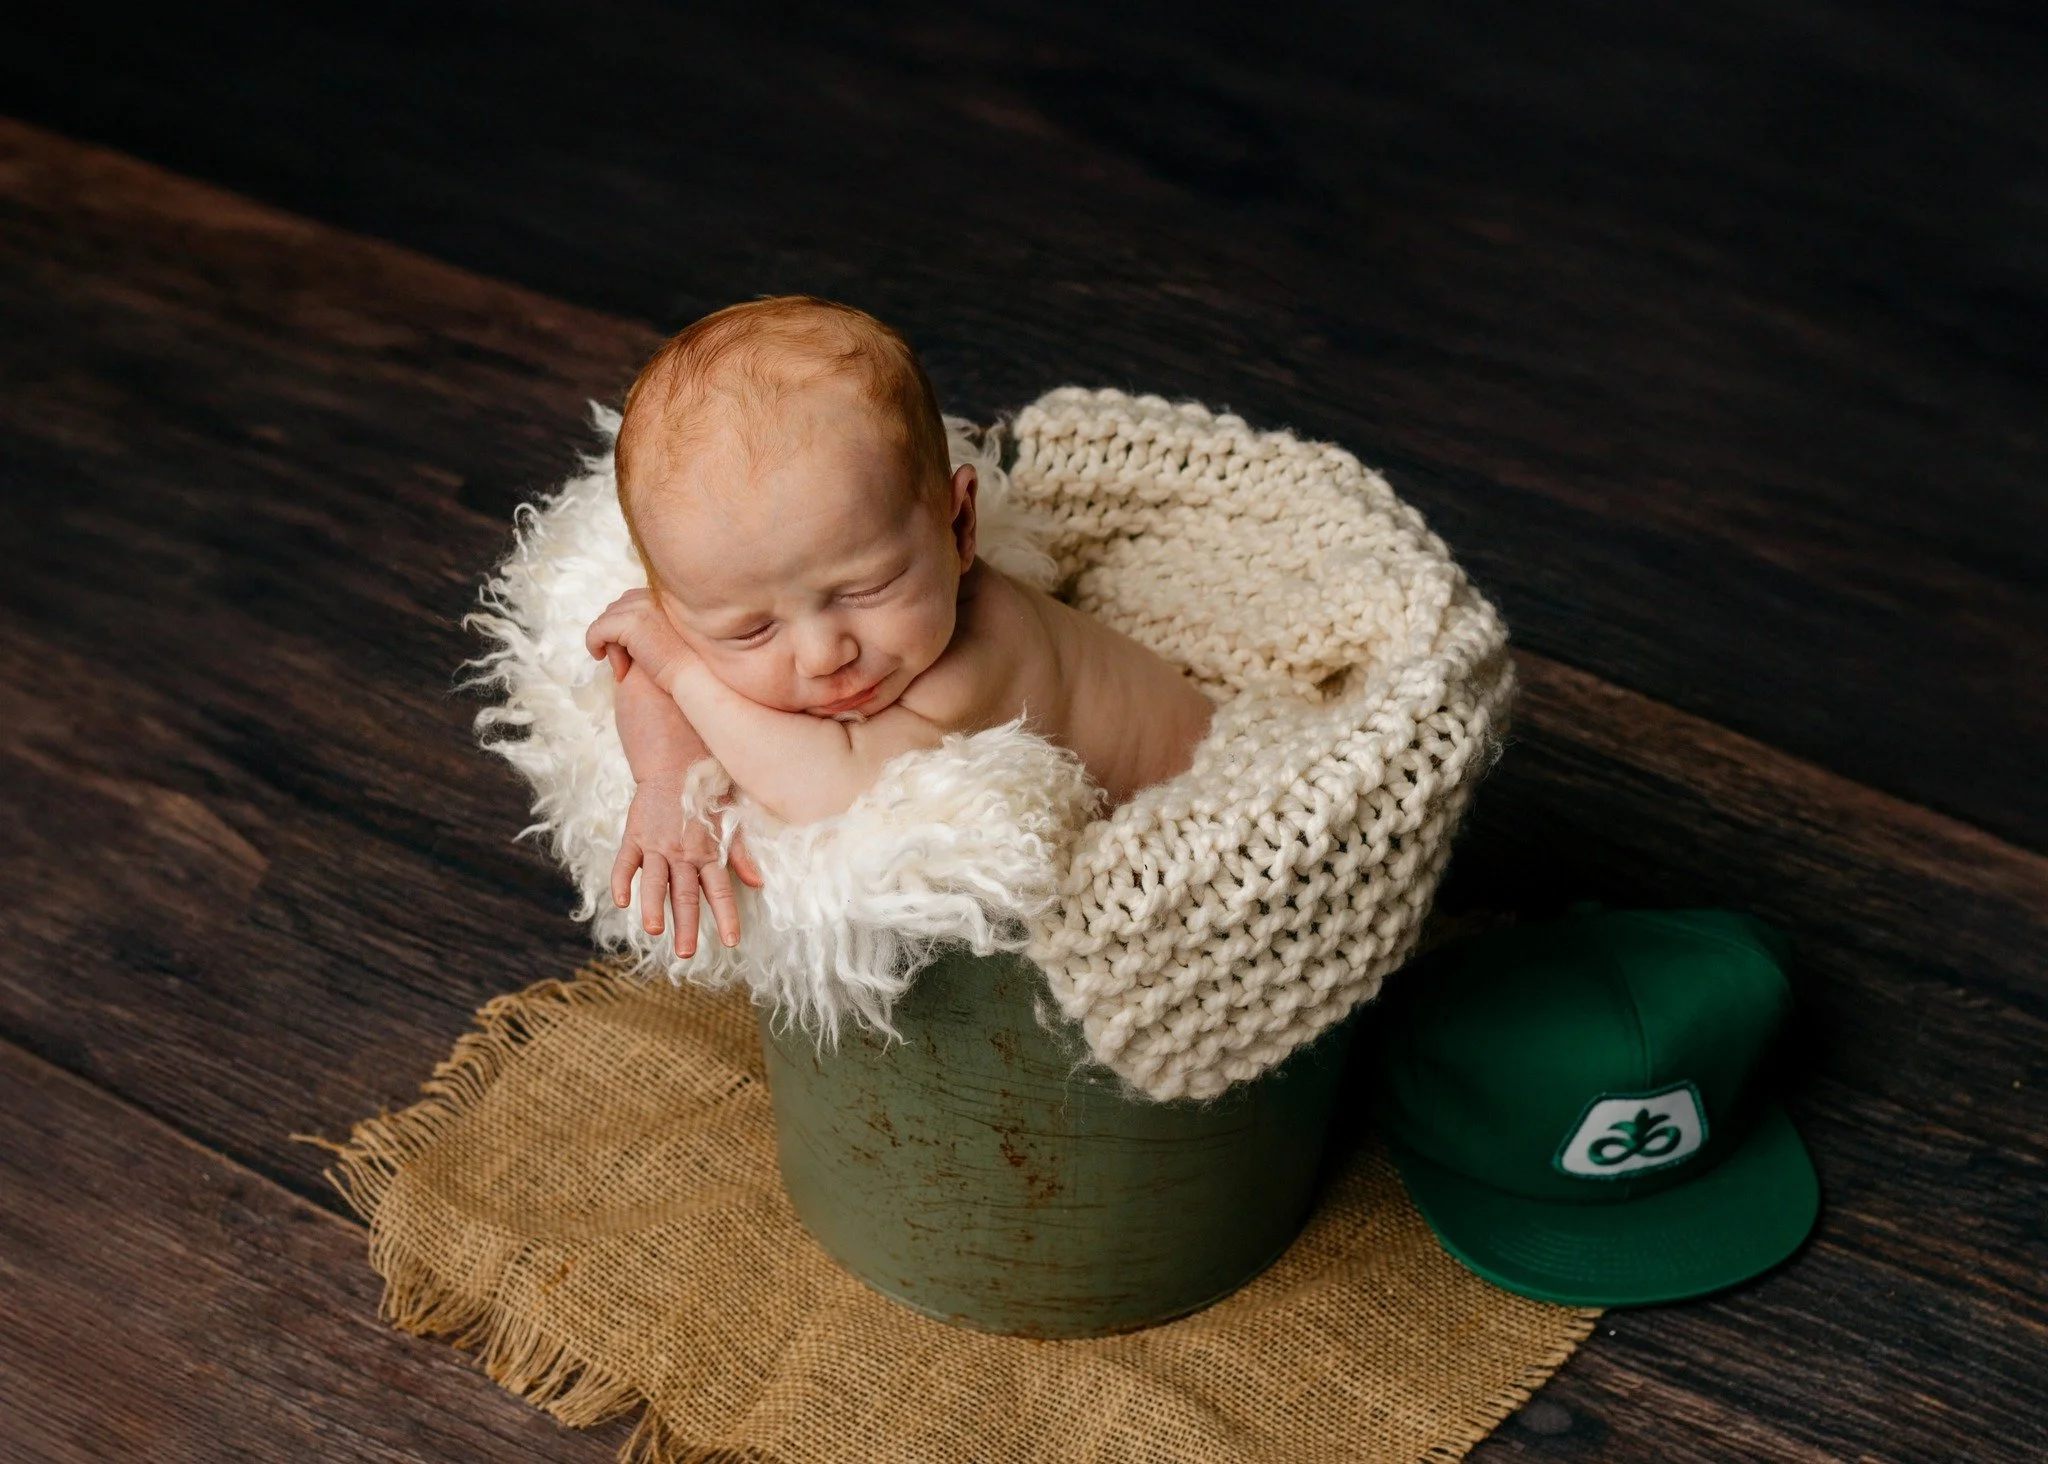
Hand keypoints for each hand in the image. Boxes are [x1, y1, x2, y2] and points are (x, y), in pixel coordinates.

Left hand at [587, 589, 691, 692]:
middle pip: (615, 610)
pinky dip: (593, 644)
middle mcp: (652, 594)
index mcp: (663, 594)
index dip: (623, 627)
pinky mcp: (630, 623)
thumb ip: (648, 623)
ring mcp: (641, 606)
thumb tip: (617, 630)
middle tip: (625, 663)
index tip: (630, 651)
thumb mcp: (667, 633)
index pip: (629, 602)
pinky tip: (600, 658)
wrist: (692, 674)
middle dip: (615, 635)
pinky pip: (597, 630)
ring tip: (621, 667)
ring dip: (609, 645)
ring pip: (606, 621)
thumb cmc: (683, 662)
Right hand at [610, 771, 763, 954]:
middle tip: (686, 953)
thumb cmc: (707, 794)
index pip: (719, 890)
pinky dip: (622, 881)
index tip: (731, 941)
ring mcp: (657, 845)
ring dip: (653, 906)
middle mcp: (683, 852)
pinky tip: (622, 901)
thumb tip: (757, 882)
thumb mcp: (731, 821)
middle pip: (684, 894)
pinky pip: (625, 862)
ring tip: (655, 931)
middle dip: (686, 925)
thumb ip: (740, 854)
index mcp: (709, 852)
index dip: (725, 916)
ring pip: (654, 881)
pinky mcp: (634, 836)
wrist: (676, 761)